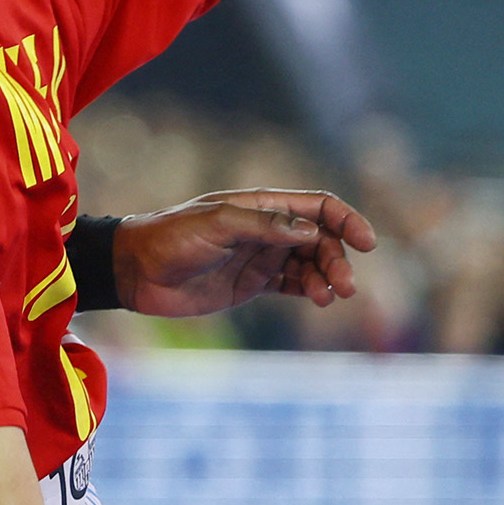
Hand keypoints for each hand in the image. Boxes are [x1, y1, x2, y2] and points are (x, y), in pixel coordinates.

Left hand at [112, 189, 376, 317]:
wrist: (136, 272)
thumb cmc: (170, 238)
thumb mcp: (216, 225)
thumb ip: (264, 226)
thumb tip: (312, 231)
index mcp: (260, 205)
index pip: (317, 207)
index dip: (346, 220)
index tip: (367, 243)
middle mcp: (266, 229)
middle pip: (320, 239)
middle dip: (338, 259)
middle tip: (343, 286)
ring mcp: (261, 256)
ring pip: (311, 264)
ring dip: (328, 277)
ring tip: (329, 296)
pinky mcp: (252, 283)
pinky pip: (294, 285)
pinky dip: (311, 290)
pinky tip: (318, 299)